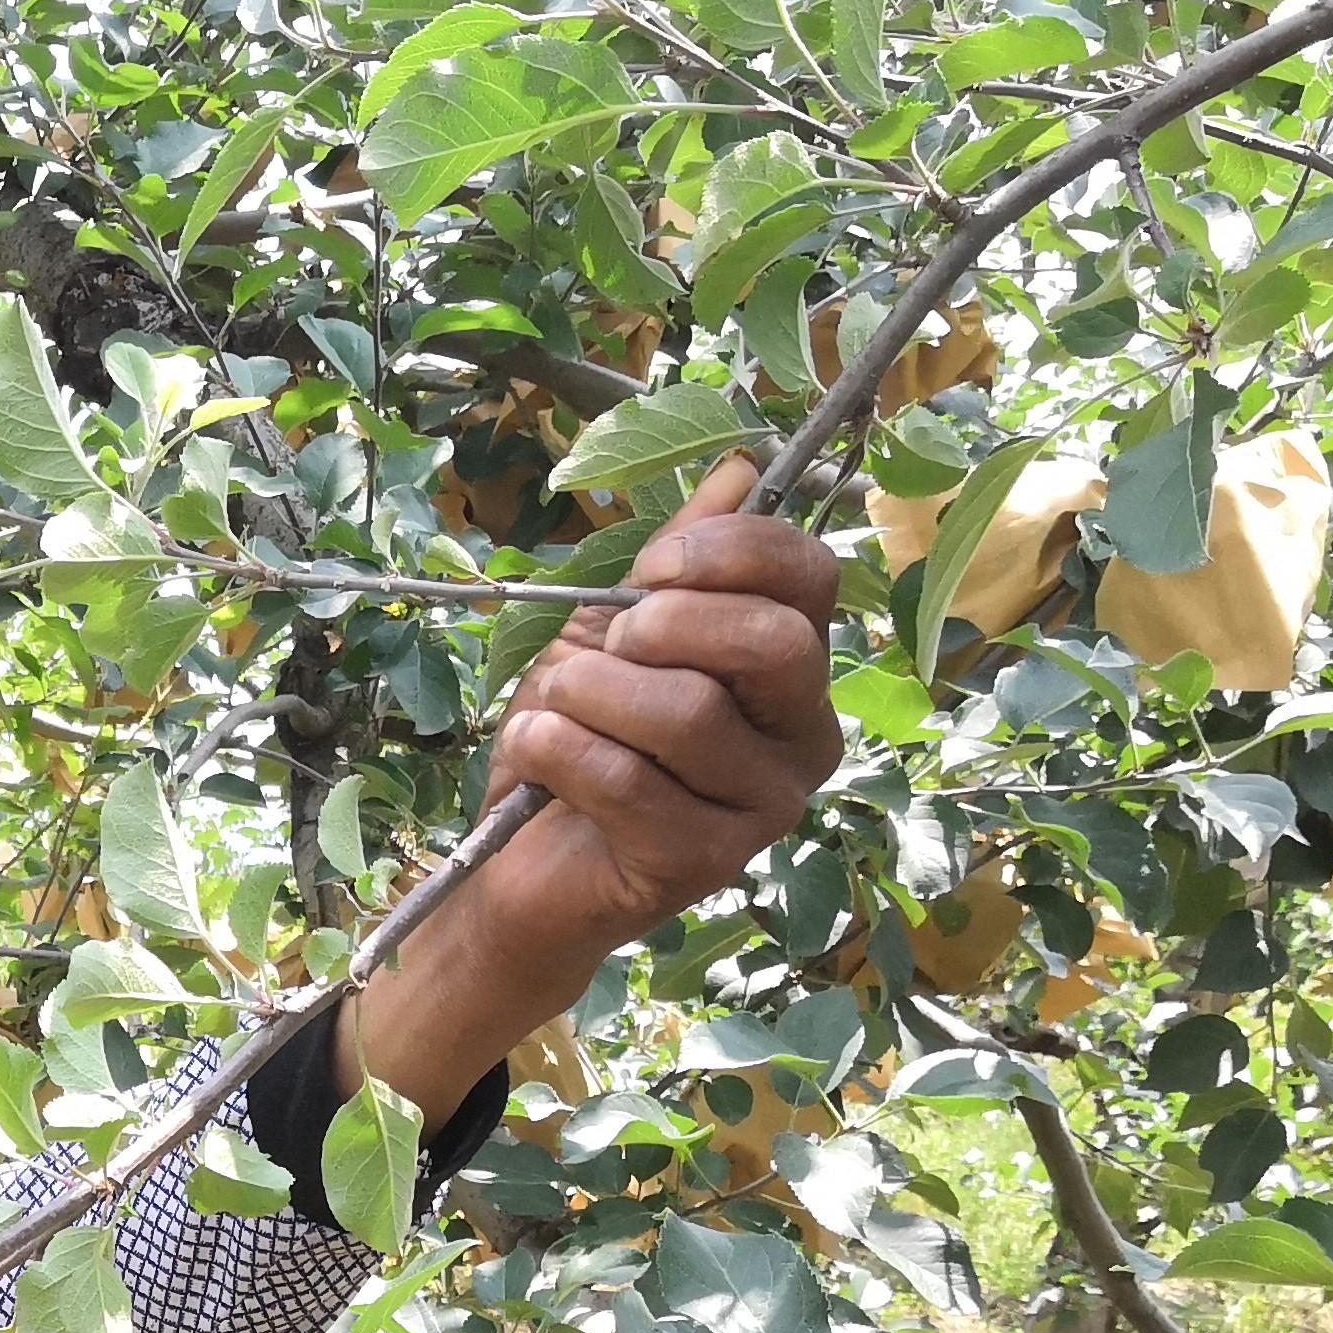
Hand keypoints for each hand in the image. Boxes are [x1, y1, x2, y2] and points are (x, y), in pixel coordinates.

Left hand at [480, 450, 845, 949]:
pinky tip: (536, 752)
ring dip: (591, 692)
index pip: (808, 575)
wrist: (524, 864)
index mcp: (793, 670)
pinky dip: (559, 750)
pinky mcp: (708, 864)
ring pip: (687, 712)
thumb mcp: (615, 631)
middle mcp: (803, 738)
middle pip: (773, 641)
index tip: (649, 569)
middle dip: (667, 624)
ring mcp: (765, 808)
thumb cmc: (579, 740)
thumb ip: (677, 560)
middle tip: (610, 644)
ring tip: (556, 704)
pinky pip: (629, 780)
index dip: (724, 550)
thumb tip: (737, 468)